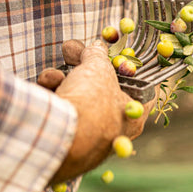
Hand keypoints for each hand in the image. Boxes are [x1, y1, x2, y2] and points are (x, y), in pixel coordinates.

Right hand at [38, 40, 155, 183]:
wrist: (56, 138)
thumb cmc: (90, 103)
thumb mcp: (97, 69)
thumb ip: (97, 56)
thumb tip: (96, 47)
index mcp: (134, 116)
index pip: (145, 92)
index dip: (136, 71)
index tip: (127, 58)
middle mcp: (115, 131)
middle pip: (103, 91)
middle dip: (85, 68)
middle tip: (72, 50)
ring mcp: (89, 138)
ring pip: (79, 100)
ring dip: (63, 81)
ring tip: (54, 75)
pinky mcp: (65, 143)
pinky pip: (63, 114)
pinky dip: (53, 98)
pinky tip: (47, 87)